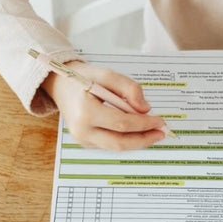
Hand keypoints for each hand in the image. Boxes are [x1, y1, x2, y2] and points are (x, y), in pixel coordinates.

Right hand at [41, 61, 166, 150]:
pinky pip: (110, 144)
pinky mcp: (85, 142)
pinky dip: (125, 139)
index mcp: (86, 112)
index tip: (160, 120)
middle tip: (161, 133)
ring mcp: (82, 139)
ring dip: (137, 141)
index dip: (144, 124)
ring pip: (116, 147)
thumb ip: (128, 88)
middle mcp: (82, 130)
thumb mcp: (106, 74)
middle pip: (120, 142)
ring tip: (153, 133)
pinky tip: (137, 131)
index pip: (122, 123)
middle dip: (144, 139)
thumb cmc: (82, 78)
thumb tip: (145, 108)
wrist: (61, 86)